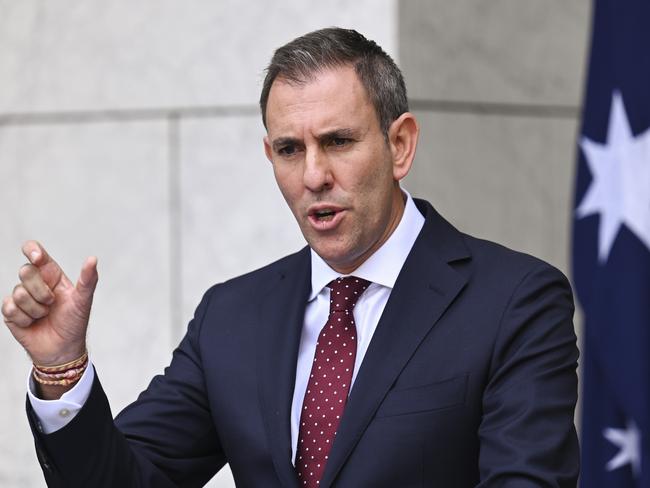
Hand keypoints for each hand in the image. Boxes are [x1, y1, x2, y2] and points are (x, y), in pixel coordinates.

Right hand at [2, 241, 97, 366]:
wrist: (63, 349)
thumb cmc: (74, 323)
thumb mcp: (83, 300)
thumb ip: (88, 280)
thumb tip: (93, 259)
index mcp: (51, 275)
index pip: (35, 252)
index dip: (32, 250)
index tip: (37, 258)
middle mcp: (34, 283)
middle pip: (25, 271)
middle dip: (41, 290)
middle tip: (51, 303)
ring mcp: (21, 297)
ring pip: (19, 292)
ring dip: (36, 309)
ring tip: (45, 315)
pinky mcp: (10, 312)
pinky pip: (10, 308)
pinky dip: (25, 319)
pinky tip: (32, 323)